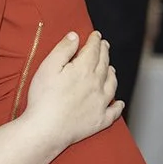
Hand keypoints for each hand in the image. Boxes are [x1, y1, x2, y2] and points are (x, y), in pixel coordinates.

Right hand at [19, 30, 121, 151]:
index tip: (96, 34)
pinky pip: (114, 112)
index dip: (95, 40)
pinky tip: (119, 103)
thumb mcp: (48, 67)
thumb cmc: (43, 97)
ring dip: (112, 74)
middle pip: (104, 64)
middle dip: (104, 52)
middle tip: (104, 45)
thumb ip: (63, 49)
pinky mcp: (99, 120)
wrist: (46, 129)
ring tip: (111, 69)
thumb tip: (75, 36)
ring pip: (112, 85)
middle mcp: (97, 84)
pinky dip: (118, 106)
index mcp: (84, 69)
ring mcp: (100, 103)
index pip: (93, 50)